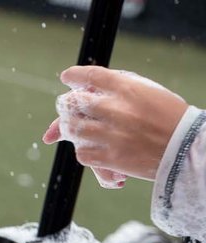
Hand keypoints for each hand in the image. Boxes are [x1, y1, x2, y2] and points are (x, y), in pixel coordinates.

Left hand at [43, 66, 188, 187]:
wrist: (185, 148)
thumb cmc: (167, 117)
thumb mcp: (149, 91)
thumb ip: (117, 88)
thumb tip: (83, 88)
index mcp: (128, 89)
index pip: (90, 76)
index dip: (74, 75)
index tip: (67, 77)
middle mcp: (116, 110)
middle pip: (73, 102)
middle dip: (67, 104)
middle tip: (69, 106)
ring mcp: (111, 135)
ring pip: (71, 129)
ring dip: (70, 128)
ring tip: (78, 127)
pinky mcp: (110, 157)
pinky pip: (81, 153)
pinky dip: (84, 150)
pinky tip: (93, 147)